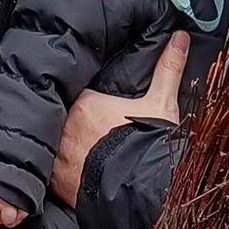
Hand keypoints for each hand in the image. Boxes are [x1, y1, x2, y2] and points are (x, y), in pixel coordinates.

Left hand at [50, 30, 187, 209]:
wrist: (143, 190)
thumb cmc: (150, 147)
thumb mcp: (161, 105)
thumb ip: (167, 69)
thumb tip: (179, 38)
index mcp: (86, 105)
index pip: (77, 96)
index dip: (85, 104)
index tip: (94, 111)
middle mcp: (65, 128)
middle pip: (62, 119)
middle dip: (72, 125)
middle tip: (89, 135)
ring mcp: (58, 156)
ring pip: (55, 145)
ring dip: (64, 148)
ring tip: (81, 155)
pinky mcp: (56, 183)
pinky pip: (50, 173)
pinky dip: (59, 172)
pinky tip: (73, 174)